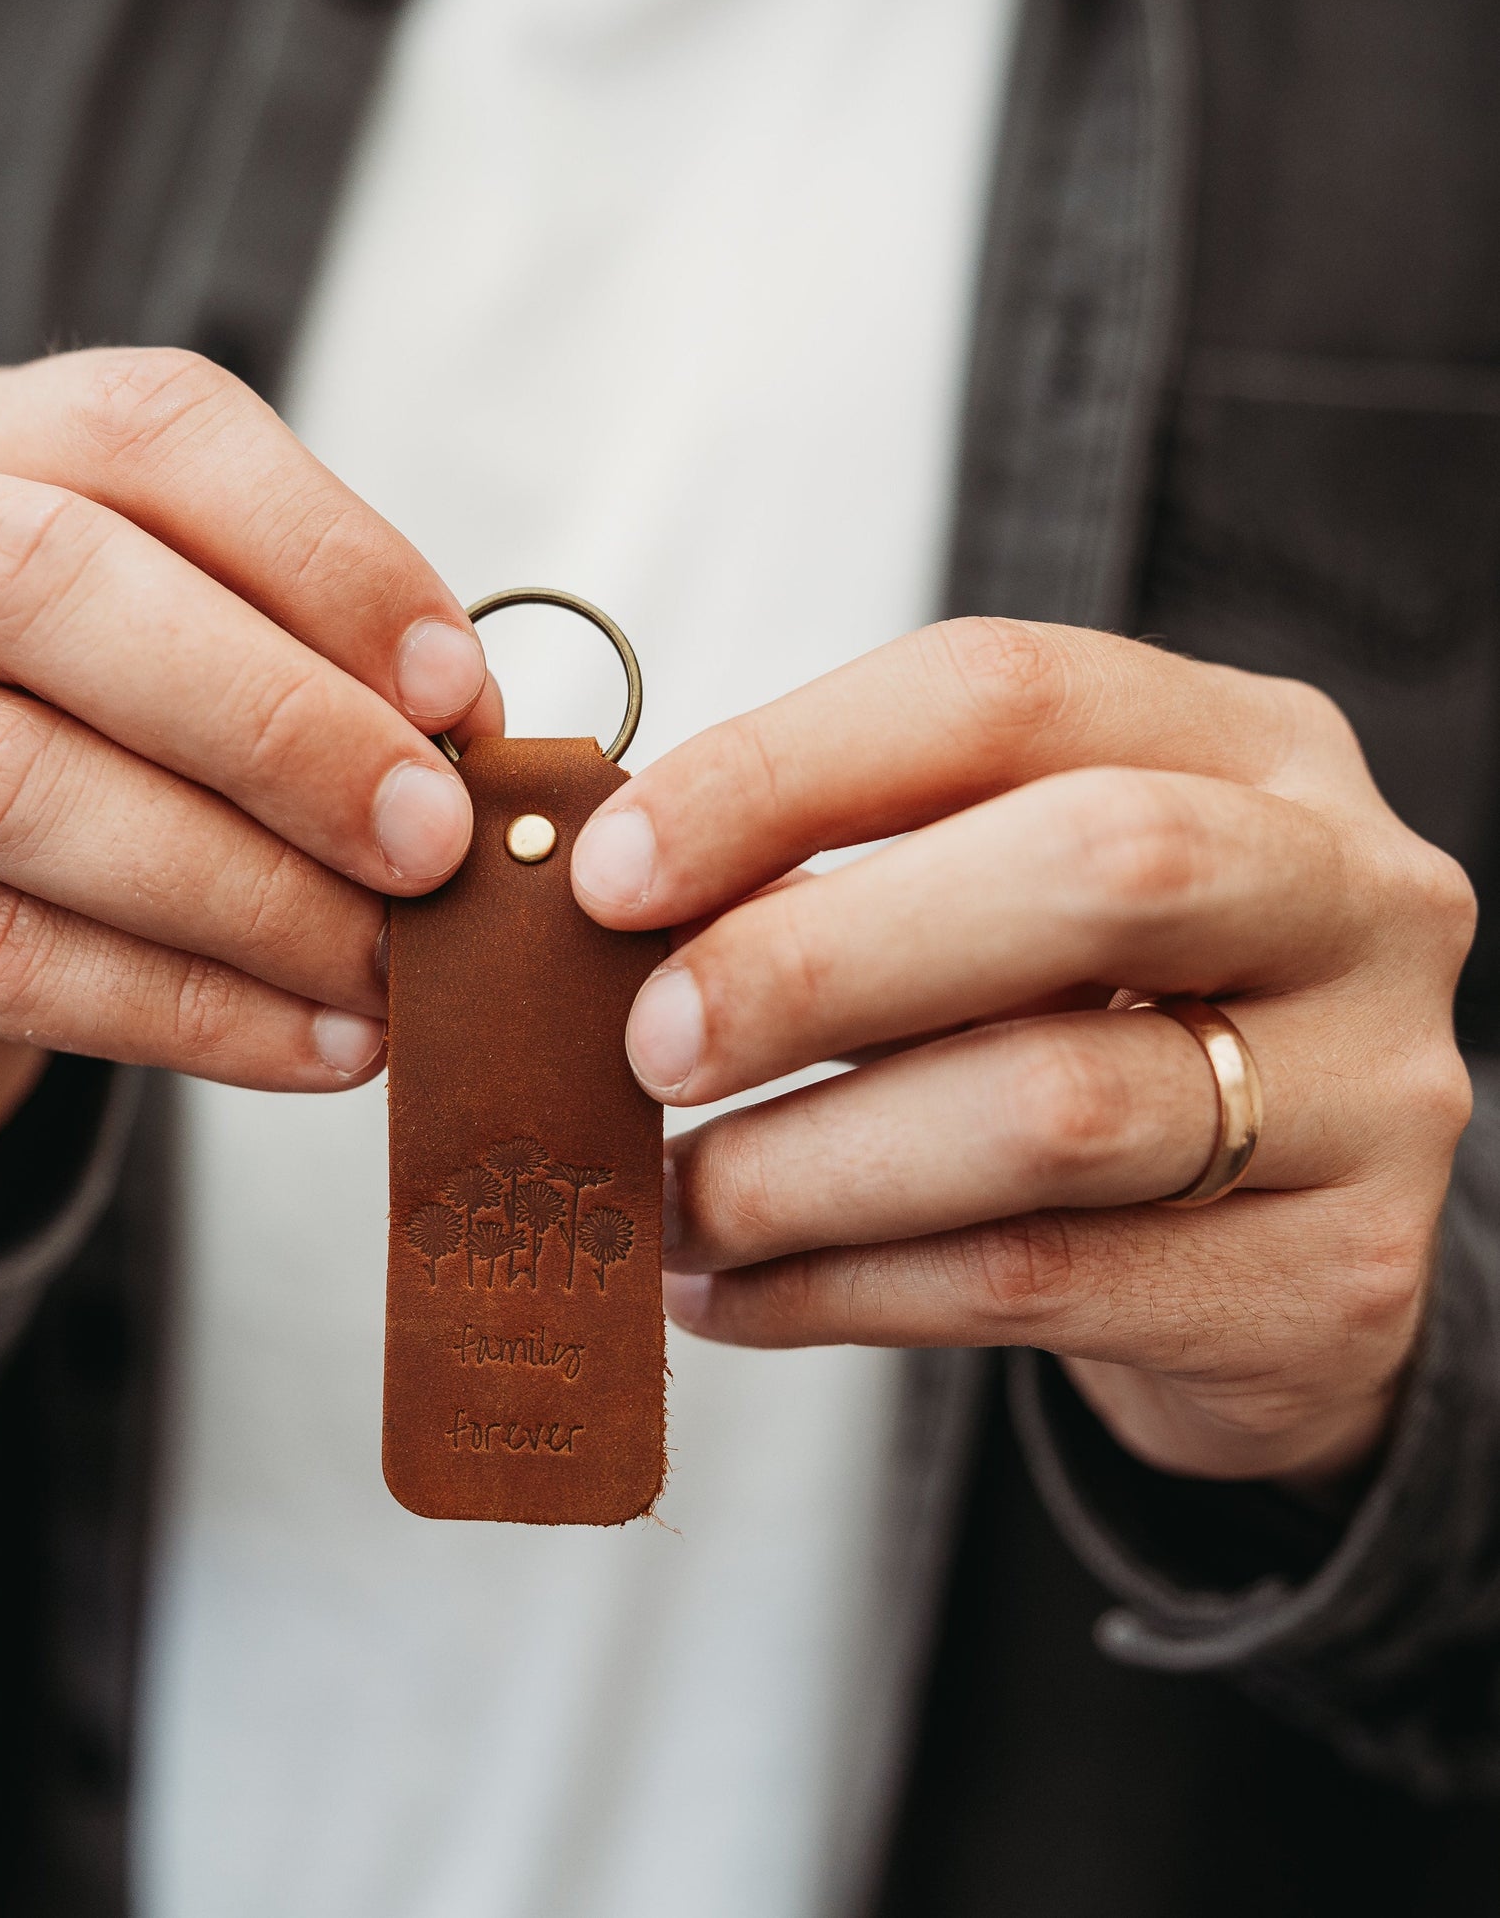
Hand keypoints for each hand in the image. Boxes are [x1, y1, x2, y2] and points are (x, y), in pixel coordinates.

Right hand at [0, 349, 497, 1177]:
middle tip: (435, 842)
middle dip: (279, 722)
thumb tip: (463, 747)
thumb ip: (284, 668)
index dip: (325, 551)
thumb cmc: (51, 772)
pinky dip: (189, 1014)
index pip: (146, 426)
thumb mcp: (150, 673)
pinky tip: (316, 1045)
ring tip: (393, 966)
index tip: (457, 692)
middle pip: (46, 581)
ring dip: (250, 895)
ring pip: (15, 793)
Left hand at [569, 618, 1475, 1487]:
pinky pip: (1039, 1280)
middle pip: (1089, 867)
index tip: (613, 873)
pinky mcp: (1335, 1279)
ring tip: (668, 1202)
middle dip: (818, 959)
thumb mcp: (1000, 913)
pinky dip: (840, 1291)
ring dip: (804, 1165)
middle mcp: (1346, 891)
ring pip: (1055, 1107)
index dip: (782, 772)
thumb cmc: (1098, 1032)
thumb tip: (618, 913)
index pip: (1000, 696)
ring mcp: (1375, 1088)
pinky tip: (731, 1292)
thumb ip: (847, 881)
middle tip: (648, 1046)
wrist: (1281, 1259)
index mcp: (1241, 744)